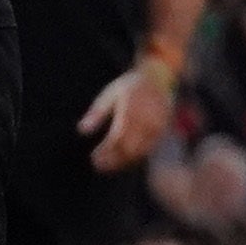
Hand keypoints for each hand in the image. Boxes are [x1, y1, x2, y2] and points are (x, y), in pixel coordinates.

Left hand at [83, 56, 182, 174]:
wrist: (159, 77)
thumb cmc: (129, 86)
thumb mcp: (109, 95)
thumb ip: (96, 113)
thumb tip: (82, 131)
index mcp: (130, 111)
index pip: (117, 138)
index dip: (106, 152)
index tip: (94, 159)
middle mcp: (146, 121)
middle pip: (129, 148)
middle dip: (114, 160)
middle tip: (99, 167)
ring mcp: (157, 126)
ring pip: (141, 151)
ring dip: (125, 161)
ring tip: (109, 167)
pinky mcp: (163, 130)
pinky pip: (150, 148)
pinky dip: (137, 156)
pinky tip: (126, 160)